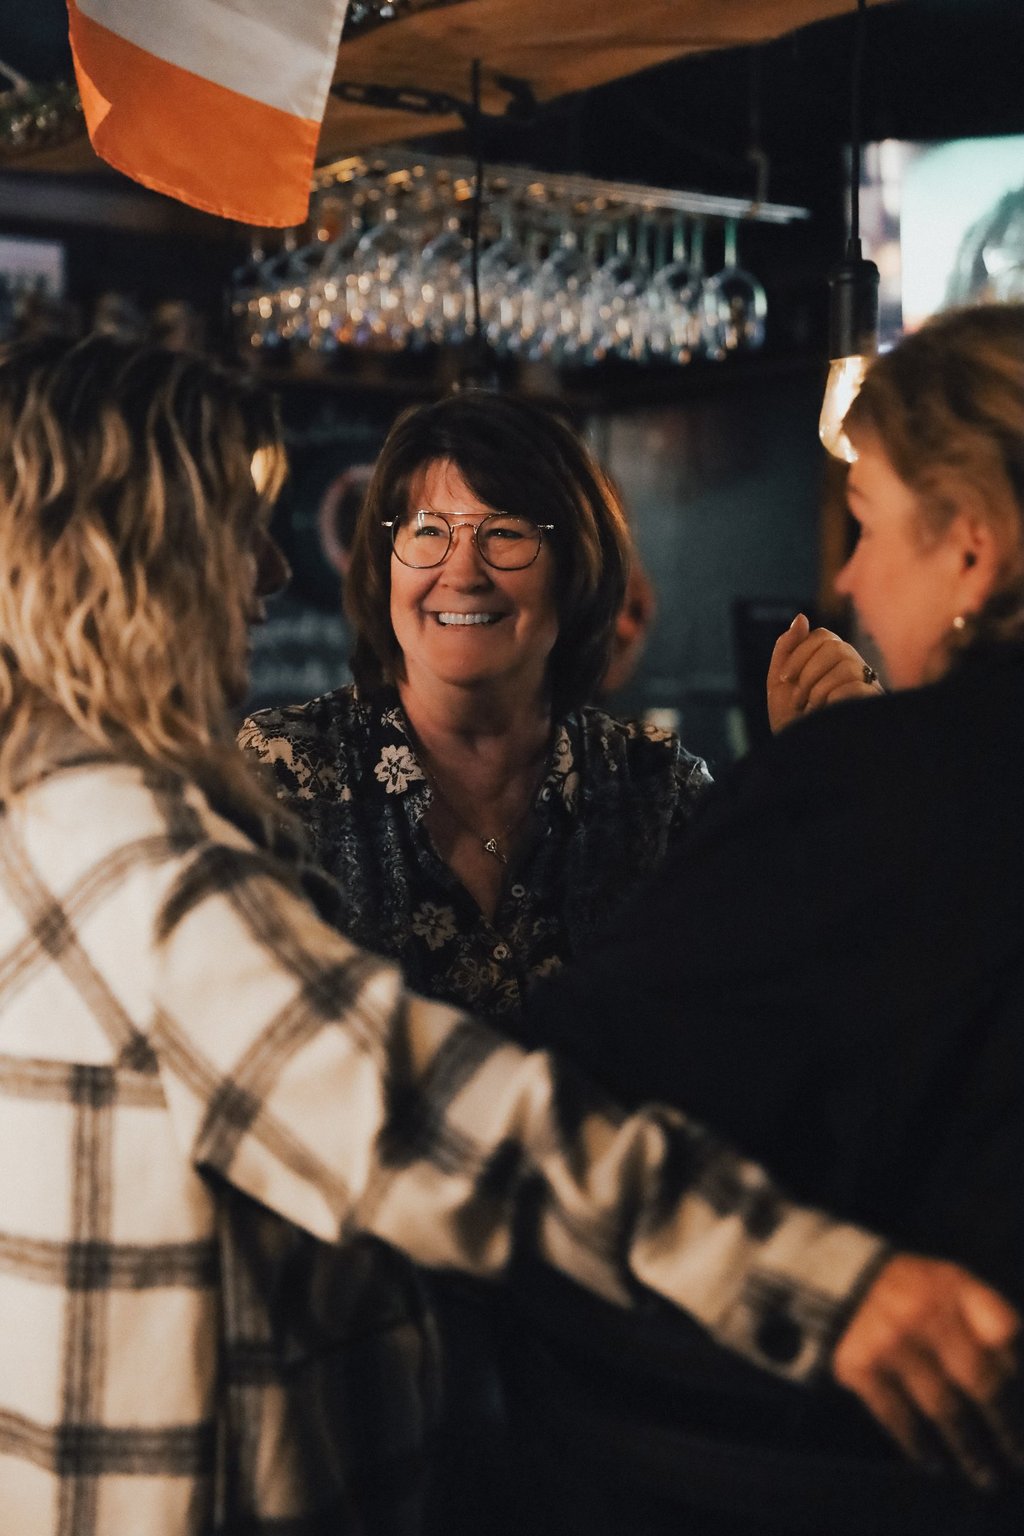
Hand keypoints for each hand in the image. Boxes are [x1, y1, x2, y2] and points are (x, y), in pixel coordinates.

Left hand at [767, 613, 882, 732]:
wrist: (800, 758)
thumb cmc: (792, 723)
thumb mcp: (780, 685)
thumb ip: (787, 650)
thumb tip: (801, 617)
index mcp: (833, 662)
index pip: (823, 636)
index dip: (799, 653)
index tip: (784, 680)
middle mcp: (855, 670)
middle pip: (834, 646)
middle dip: (806, 672)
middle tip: (797, 699)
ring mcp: (867, 687)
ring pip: (845, 664)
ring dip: (817, 688)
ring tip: (811, 711)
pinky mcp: (873, 704)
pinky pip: (854, 684)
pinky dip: (831, 699)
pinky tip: (827, 715)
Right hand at [833, 1254, 1023, 1488]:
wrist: (842, 1281)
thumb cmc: (916, 1293)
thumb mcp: (954, 1286)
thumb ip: (989, 1321)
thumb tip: (1021, 1379)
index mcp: (955, 1287)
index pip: (1004, 1334)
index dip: (1019, 1372)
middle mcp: (925, 1312)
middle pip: (980, 1379)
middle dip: (1005, 1426)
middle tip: (1019, 1458)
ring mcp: (891, 1341)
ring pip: (942, 1408)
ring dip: (968, 1449)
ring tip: (984, 1476)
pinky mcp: (860, 1366)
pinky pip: (897, 1416)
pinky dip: (917, 1444)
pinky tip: (933, 1462)